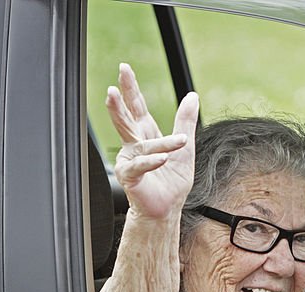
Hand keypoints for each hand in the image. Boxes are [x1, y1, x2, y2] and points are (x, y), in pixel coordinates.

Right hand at [106, 62, 199, 220]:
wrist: (166, 209)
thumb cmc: (172, 182)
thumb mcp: (185, 147)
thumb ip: (185, 120)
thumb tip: (192, 96)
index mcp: (146, 135)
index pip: (138, 107)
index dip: (131, 89)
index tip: (124, 69)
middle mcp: (135, 145)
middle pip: (126, 118)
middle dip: (119, 102)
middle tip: (112, 86)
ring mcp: (131, 160)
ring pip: (137, 141)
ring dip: (144, 132)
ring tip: (153, 123)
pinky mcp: (131, 177)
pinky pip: (141, 165)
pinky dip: (152, 161)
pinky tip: (162, 158)